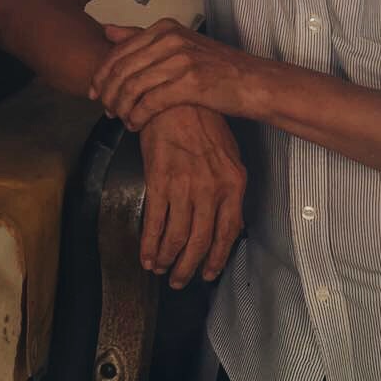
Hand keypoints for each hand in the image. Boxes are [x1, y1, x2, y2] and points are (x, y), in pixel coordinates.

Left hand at [89, 21, 263, 129]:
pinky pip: (149, 103)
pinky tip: (136, 126)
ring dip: (121, 108)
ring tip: (121, 120)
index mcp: (165, 29)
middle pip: (121, 70)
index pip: (118, 51)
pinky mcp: (189, 84)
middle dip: (107, 94)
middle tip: (105, 110)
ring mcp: (180, 60)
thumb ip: (142, 37)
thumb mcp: (180, 43)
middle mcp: (170, 40)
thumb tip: (107, 31)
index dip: (101, 75)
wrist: (254, 82)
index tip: (94, 92)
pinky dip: (137, 117)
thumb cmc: (217, 67)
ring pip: (132, 88)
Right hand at [137, 105, 246, 287]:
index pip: (229, 231)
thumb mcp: (229, 155)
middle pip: (202, 241)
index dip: (217, 257)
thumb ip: (229, 188)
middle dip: (189, 266)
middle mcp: (212, 189)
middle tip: (180, 280)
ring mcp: (185, 186)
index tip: (209, 272)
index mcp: (234, 183)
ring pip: (178, 237)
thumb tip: (228, 220)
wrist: (175, 100)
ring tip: (161, 269)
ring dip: (168, 259)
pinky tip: (146, 256)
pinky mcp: (159, 181)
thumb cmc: (203, 124)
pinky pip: (155, 222)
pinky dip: (149, 244)